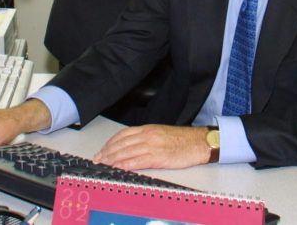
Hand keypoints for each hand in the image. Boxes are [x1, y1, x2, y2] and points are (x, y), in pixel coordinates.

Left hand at [94, 125, 209, 170]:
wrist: (199, 142)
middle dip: (107, 152)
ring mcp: (152, 146)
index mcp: (148, 129)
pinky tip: (118, 169)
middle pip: (121, 144)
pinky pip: (137, 161)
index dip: (110, 143)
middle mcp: (148, 135)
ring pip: (126, 152)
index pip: (123, 135)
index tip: (102, 150)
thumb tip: (131, 147)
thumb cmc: (183, 140)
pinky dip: (125, 165)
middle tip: (97, 159)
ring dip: (112, 160)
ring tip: (104, 165)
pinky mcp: (158, 157)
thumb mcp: (161, 134)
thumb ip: (146, 138)